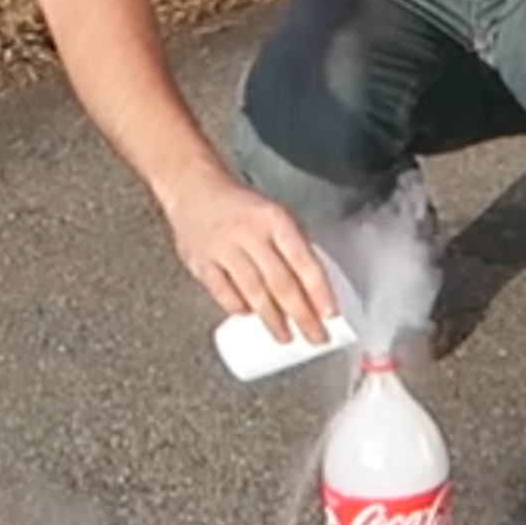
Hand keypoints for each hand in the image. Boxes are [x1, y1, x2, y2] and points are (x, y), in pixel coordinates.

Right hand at [163, 167, 336, 346]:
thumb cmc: (241, 206)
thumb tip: (315, 286)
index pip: (304, 261)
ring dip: (273, 319)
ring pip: (254, 292)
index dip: (319, 291)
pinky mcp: (201, 262)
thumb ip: (294, 246)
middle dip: (302, 315)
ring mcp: (224, 248)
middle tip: (315, 336)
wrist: (194, 188)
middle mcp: (250, 233)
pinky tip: (249, 315)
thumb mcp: (276, 214)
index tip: (330, 314)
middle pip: (281, 283)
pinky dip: (238, 307)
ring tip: (285, 336)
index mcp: (275, 219)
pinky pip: (223, 293)